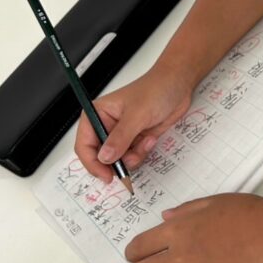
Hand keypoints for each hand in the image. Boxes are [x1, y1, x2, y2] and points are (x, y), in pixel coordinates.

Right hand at [74, 65, 194, 182]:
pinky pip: (133, 156)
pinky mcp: (135, 139)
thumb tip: (104, 158)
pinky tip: (151, 138)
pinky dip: (142, 153)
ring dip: (133, 157)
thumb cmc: (156, 90)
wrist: (178, 86)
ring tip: (146, 142)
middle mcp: (107, 125)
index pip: (84, 145)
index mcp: (98, 114)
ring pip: (118, 160)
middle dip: (116, 162)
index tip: (106, 176)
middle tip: (132, 160)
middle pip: (100, 157)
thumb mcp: (137, 115)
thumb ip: (120, 138)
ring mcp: (122, 134)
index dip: (92, 163)